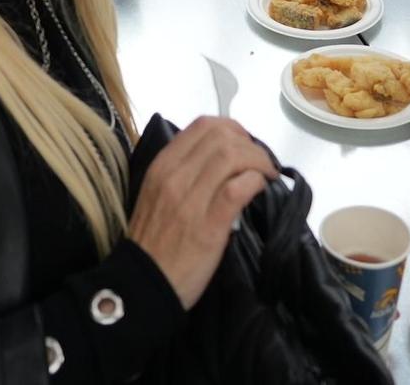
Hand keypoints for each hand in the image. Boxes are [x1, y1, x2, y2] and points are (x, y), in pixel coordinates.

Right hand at [129, 117, 277, 308]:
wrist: (144, 284)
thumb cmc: (154, 241)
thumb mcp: (158, 195)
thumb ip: (183, 173)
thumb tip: (220, 161)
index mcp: (162, 166)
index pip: (202, 126)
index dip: (232, 128)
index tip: (245, 144)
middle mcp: (174, 177)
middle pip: (221, 137)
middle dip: (250, 144)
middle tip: (261, 162)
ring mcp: (190, 200)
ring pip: (232, 156)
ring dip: (258, 160)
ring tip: (266, 175)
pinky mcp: (208, 226)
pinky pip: (238, 189)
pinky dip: (256, 181)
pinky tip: (261, 188)